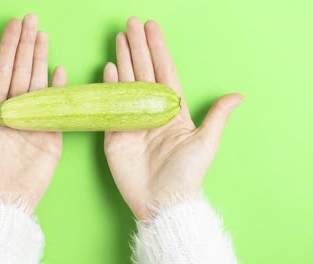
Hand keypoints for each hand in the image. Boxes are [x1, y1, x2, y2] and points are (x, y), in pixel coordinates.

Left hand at [0, 14, 66, 211]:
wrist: (3, 201)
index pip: (2, 71)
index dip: (8, 48)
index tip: (14, 27)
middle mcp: (15, 110)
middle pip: (21, 70)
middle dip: (26, 45)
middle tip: (32, 21)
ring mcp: (34, 120)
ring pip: (38, 82)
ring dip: (40, 59)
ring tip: (43, 37)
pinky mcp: (51, 134)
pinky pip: (56, 106)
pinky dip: (58, 87)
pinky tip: (59, 69)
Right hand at [103, 17, 243, 219]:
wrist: (161, 202)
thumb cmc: (186, 175)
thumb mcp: (205, 143)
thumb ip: (216, 116)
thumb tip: (237, 96)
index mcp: (170, 110)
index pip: (163, 72)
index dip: (158, 50)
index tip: (151, 28)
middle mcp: (149, 111)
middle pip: (142, 72)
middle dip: (137, 47)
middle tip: (130, 24)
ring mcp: (130, 121)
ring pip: (125, 83)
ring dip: (123, 60)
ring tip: (120, 39)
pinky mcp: (114, 135)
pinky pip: (109, 106)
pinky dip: (108, 87)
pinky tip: (108, 69)